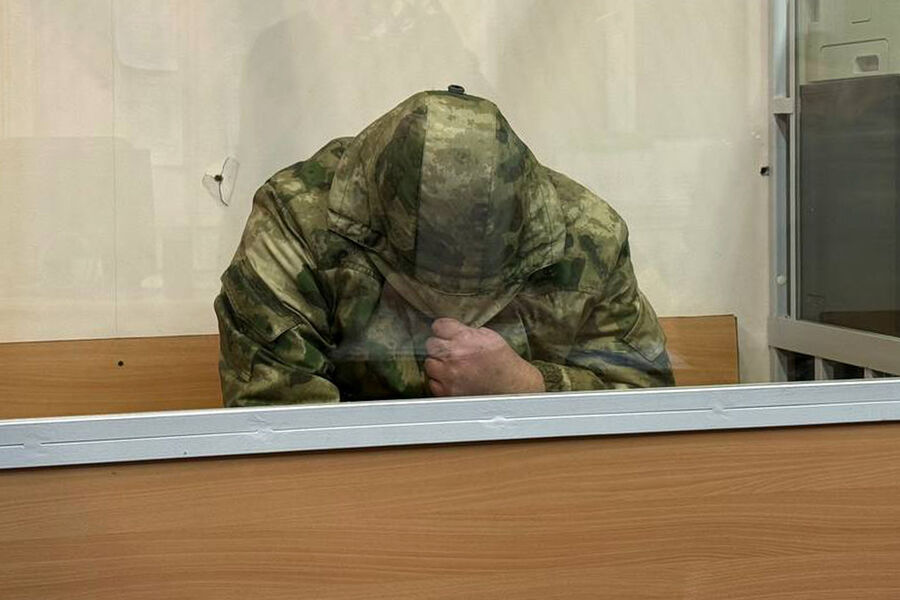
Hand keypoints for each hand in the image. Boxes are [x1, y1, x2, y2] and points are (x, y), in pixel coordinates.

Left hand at [424, 317, 544, 396]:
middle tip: (451, 350)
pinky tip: (452, 378)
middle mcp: (453, 356)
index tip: (446, 333)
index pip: (439, 326)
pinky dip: (440, 381)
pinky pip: (433, 383)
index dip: (443, 329)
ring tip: (451, 366)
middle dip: (440, 345)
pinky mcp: (448, 392)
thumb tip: (453, 330)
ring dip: (438, 363)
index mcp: (464, 338)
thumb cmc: (503, 361)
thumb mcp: (488, 336)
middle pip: (431, 344)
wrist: (511, 386)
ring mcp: (449, 375)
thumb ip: (467, 332)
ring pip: (429, 364)